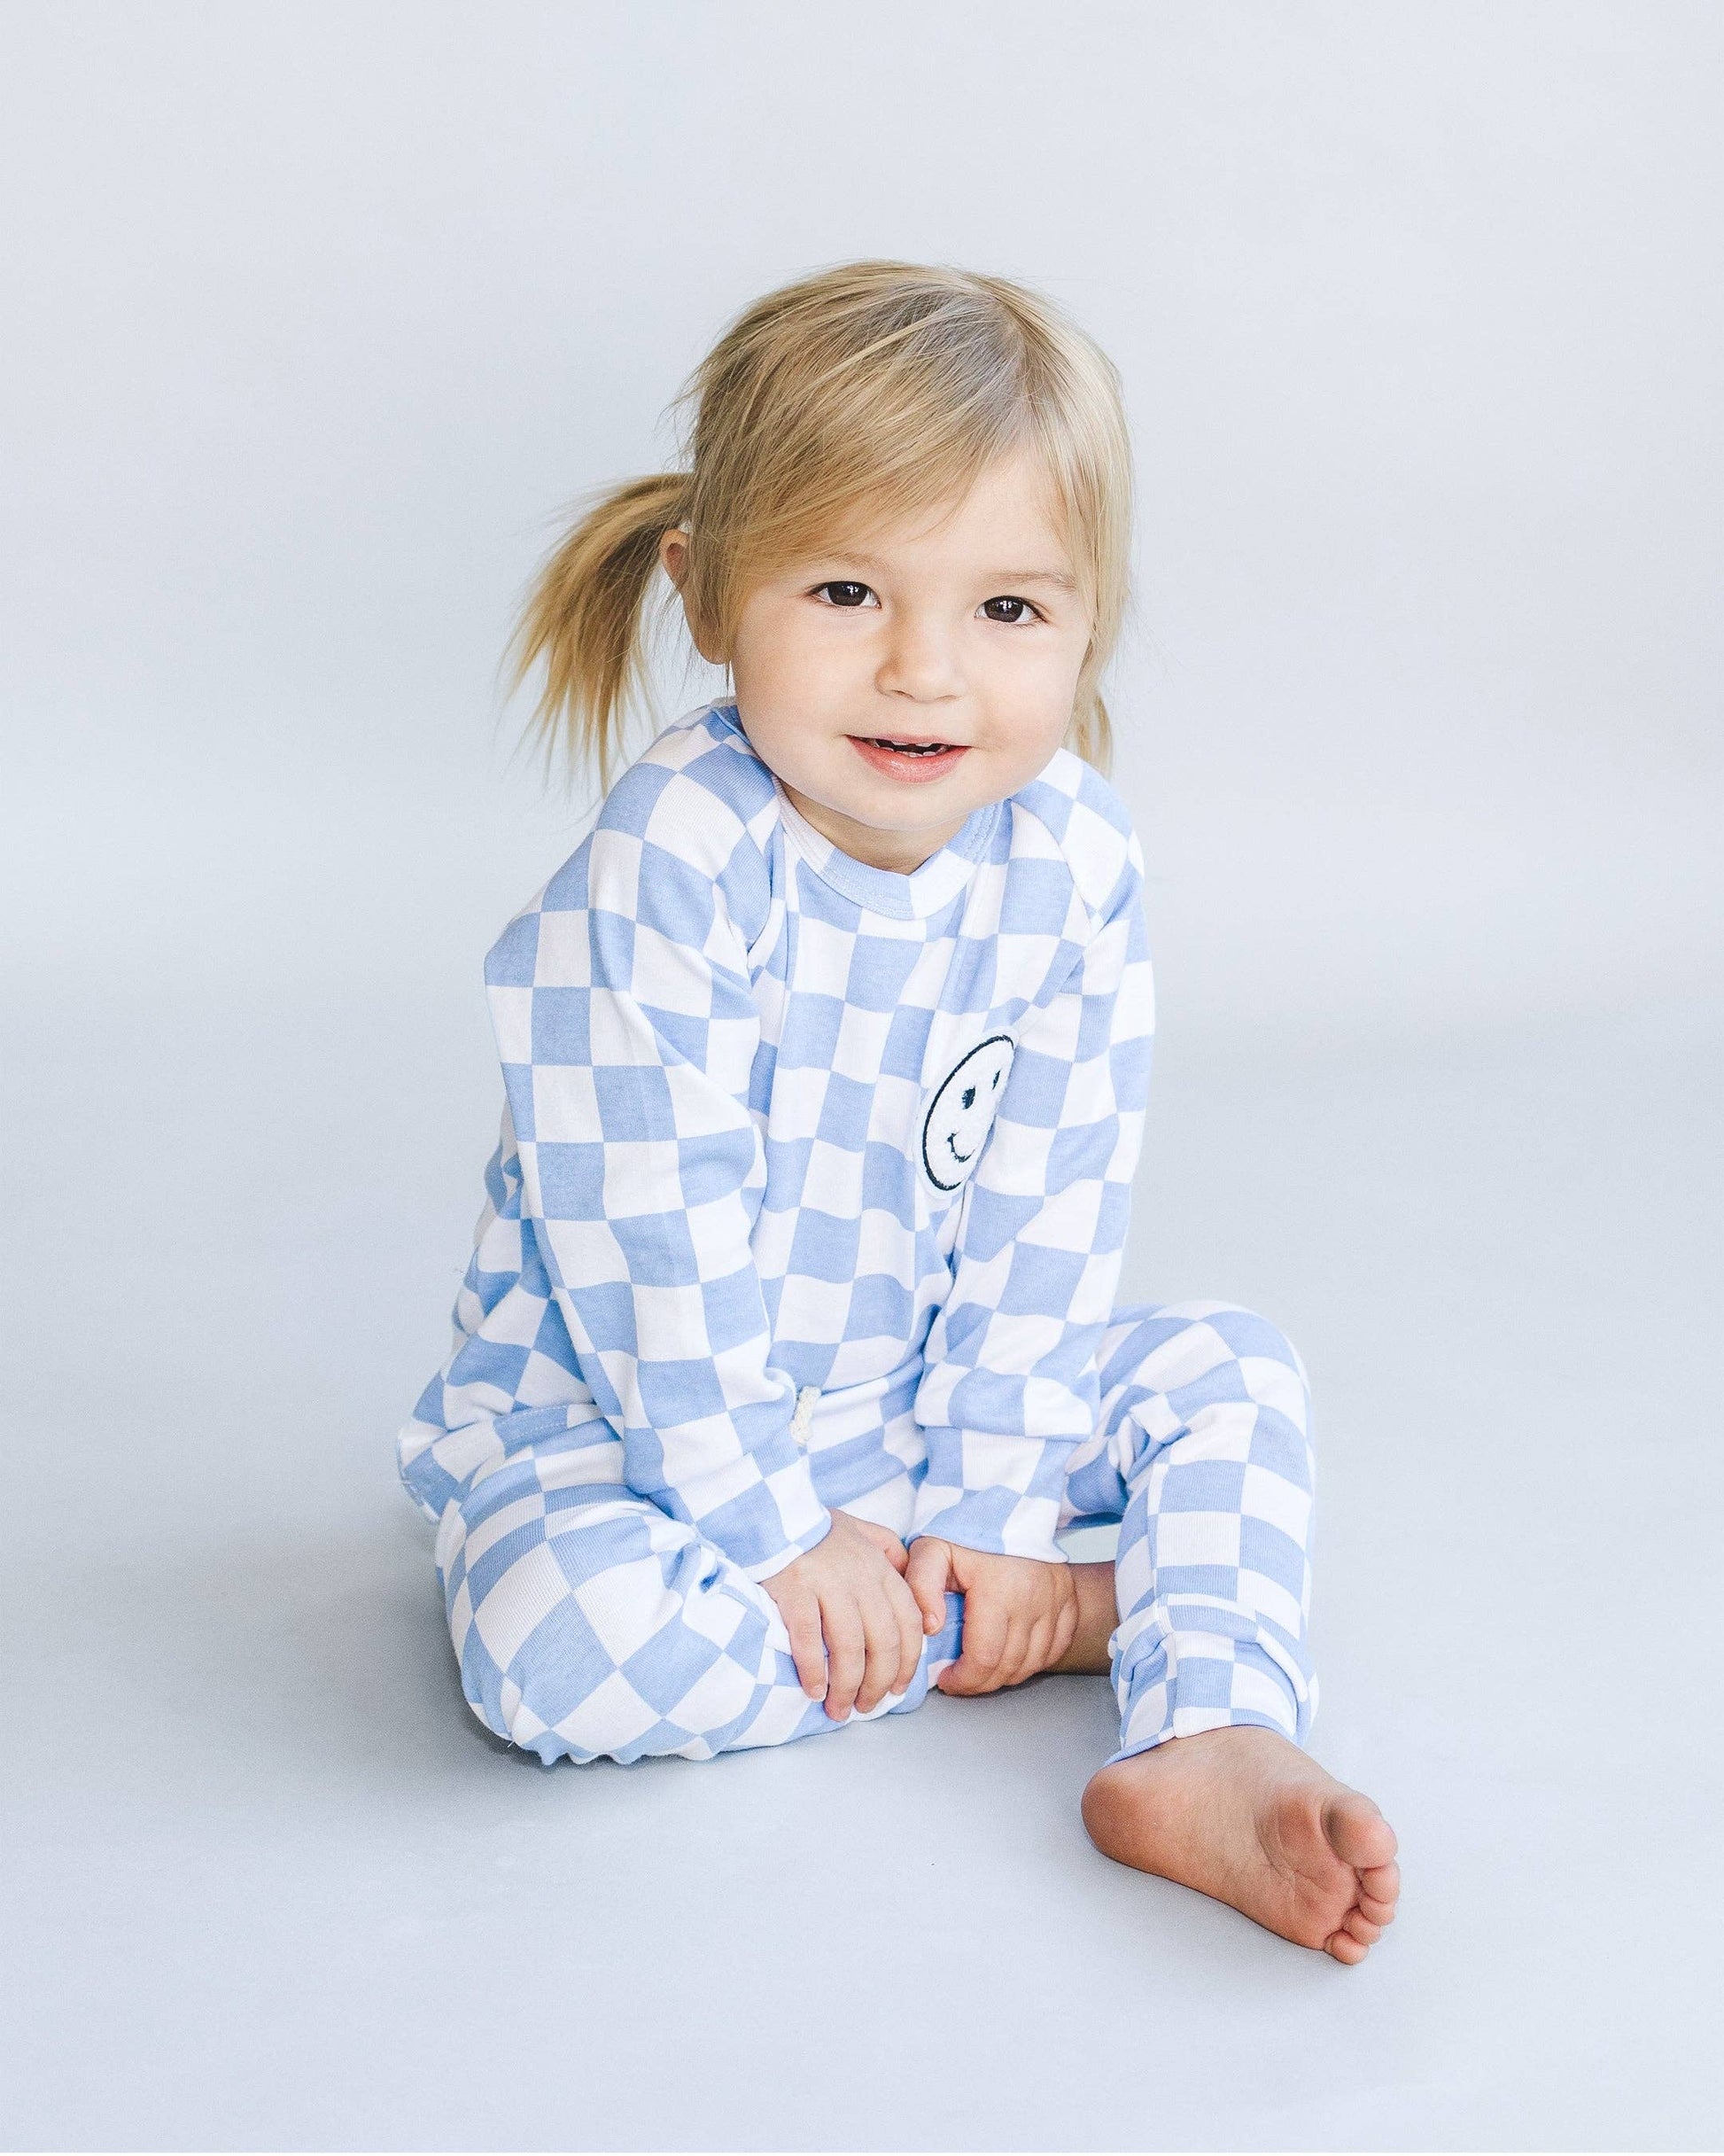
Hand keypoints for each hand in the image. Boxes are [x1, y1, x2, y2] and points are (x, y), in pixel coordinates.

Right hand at [761, 1511, 926, 1720]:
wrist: (771, 1513)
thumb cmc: (817, 1530)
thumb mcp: (864, 1533)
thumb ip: (890, 1556)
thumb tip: (913, 1590)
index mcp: (880, 1566)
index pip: (908, 1622)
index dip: (907, 1662)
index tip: (897, 1689)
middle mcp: (859, 1575)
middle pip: (882, 1641)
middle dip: (877, 1684)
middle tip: (866, 1708)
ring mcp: (826, 1581)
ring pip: (849, 1647)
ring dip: (846, 1686)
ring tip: (839, 1709)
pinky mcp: (793, 1589)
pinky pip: (807, 1638)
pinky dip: (813, 1669)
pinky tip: (813, 1690)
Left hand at [903, 1538, 1078, 1694]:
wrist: (1009, 1506)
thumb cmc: (967, 1531)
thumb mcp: (931, 1549)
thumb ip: (921, 1587)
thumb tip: (930, 1628)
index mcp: (997, 1590)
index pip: (984, 1657)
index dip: (963, 1680)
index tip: (946, 1680)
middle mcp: (1033, 1600)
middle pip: (1008, 1666)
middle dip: (980, 1683)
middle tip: (960, 1678)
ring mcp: (1055, 1602)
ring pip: (1032, 1663)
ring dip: (1005, 1675)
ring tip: (982, 1668)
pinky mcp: (1068, 1602)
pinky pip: (1055, 1649)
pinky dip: (1033, 1661)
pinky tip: (1011, 1656)